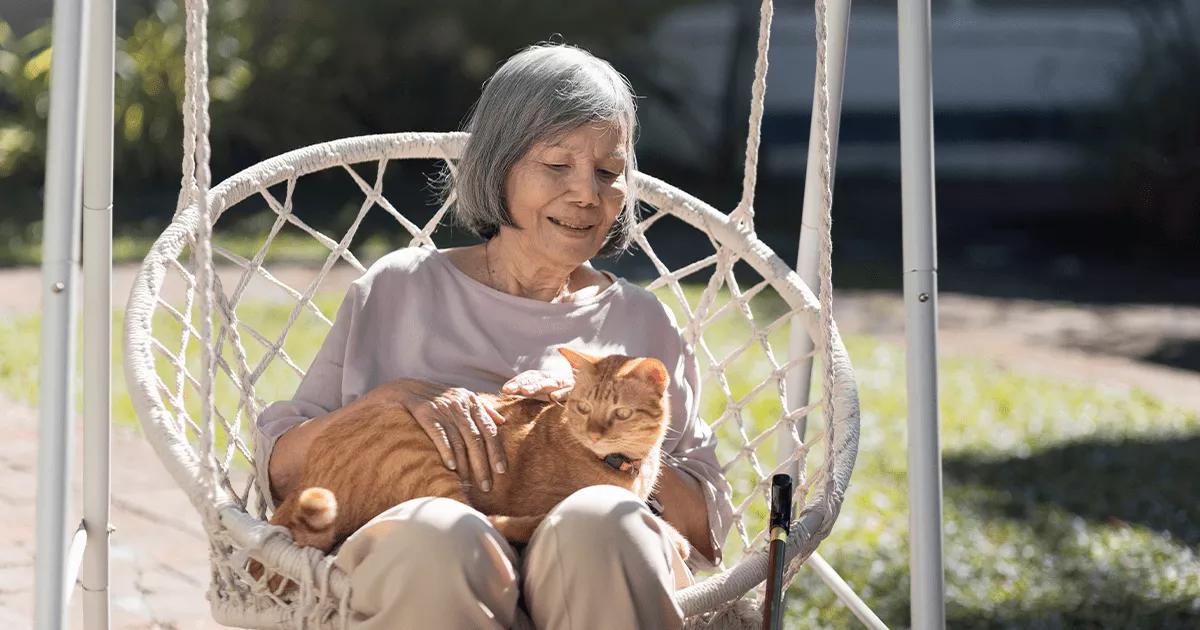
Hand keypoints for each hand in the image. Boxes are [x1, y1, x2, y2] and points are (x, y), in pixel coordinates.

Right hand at [378, 379, 507, 491]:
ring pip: (459, 441)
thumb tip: (502, 422)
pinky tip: (450, 468)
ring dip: (464, 465)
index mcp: (472, 402)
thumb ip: (483, 408)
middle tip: (486, 486)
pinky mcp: (426, 413)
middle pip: (476, 439)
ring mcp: (443, 409)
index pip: (490, 430)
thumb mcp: (463, 397)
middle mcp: (460, 405)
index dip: (497, 451)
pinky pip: (440, 435)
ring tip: (468, 483)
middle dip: (482, 464)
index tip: (502, 471)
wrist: (406, 388)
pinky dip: (446, 451)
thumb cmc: (438, 397)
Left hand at [501, 369, 572, 401]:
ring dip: (537, 386)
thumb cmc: (573, 387)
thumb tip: (524, 391)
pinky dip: (562, 393)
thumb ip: (542, 387)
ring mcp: (566, 383)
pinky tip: (554, 397)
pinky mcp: (577, 390)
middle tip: (507, 390)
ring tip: (525, 391)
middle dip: (521, 384)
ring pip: (549, 384)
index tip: (504, 389)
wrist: (597, 382)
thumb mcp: (556, 387)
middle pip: (535, 380)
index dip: (517, 381)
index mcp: (548, 378)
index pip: (530, 377)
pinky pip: (569, 392)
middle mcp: (555, 379)